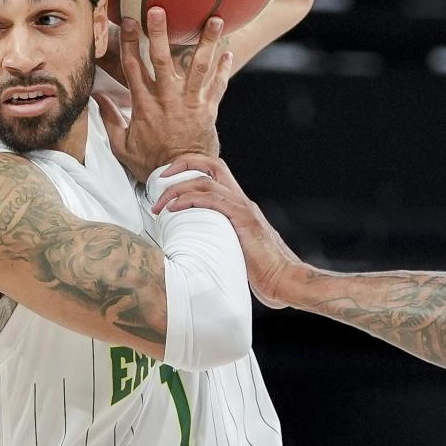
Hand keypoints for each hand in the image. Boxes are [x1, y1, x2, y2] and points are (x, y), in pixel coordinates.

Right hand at [95, 7, 231, 178]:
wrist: (183, 178)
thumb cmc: (151, 163)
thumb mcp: (122, 146)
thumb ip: (110, 119)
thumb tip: (96, 98)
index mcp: (144, 105)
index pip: (133, 66)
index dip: (128, 42)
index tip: (127, 20)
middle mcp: (167, 99)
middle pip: (162, 59)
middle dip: (160, 33)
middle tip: (159, 9)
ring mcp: (190, 103)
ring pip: (198, 67)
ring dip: (207, 41)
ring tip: (215, 19)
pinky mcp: (208, 110)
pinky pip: (217, 86)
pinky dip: (223, 69)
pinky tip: (228, 51)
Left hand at [153, 154, 304, 308]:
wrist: (285, 280)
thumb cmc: (264, 272)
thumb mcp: (236, 248)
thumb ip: (220, 239)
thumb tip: (195, 246)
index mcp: (240, 206)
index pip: (216, 172)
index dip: (192, 167)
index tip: (169, 179)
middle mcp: (243, 202)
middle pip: (212, 165)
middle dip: (183, 165)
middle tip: (160, 180)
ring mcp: (244, 209)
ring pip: (207, 182)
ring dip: (178, 189)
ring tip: (161, 204)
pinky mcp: (244, 221)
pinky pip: (213, 201)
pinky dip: (190, 200)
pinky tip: (175, 209)